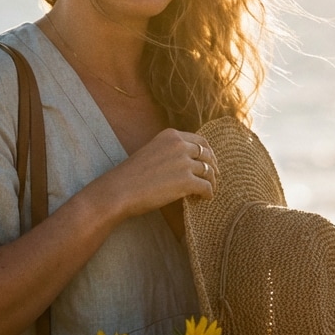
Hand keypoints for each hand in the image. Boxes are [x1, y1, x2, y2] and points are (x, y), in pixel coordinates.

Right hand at [99, 128, 218, 219]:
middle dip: (213, 166)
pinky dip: (208, 194)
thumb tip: (186, 162)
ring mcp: (184, 163)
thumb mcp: (151, 152)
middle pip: (208, 155)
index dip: (208, 152)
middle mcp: (180, 145)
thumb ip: (169, 152)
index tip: (209, 162)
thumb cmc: (131, 175)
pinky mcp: (186, 181)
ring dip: (211, 182)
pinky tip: (203, 199)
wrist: (120, 190)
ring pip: (209, 171)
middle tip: (214, 177)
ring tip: (207, 191)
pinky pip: (207, 187)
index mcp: (171, 135)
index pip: (200, 140)